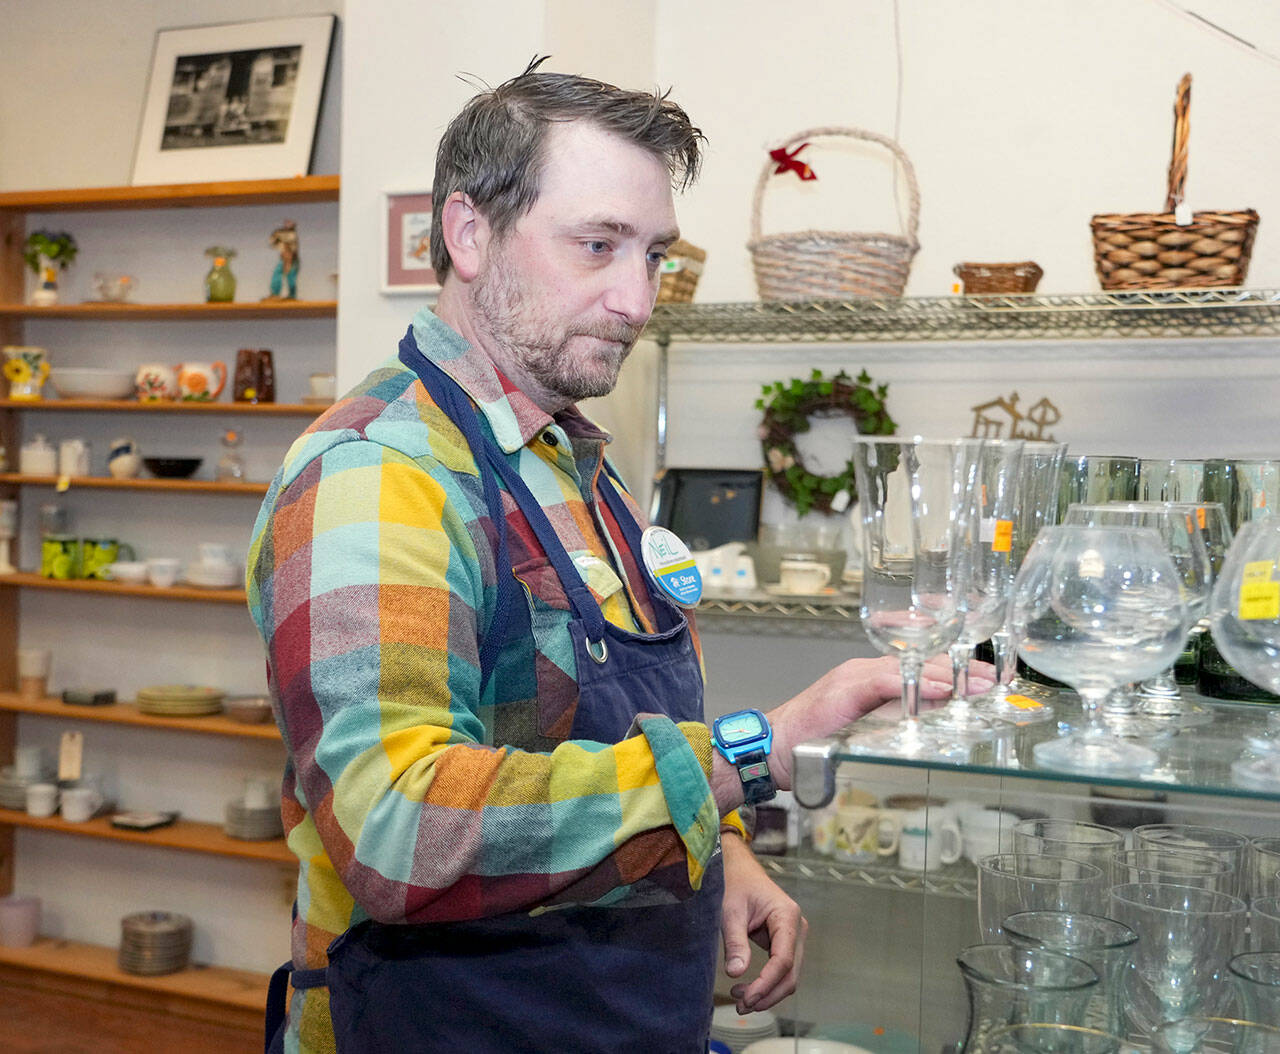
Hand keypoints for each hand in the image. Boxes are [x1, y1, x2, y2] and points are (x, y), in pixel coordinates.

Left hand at [719, 832, 806, 1013]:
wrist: (737, 869)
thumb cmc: (733, 884)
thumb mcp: (729, 911)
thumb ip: (735, 942)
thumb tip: (736, 974)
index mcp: (787, 916)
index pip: (783, 960)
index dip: (766, 983)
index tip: (746, 998)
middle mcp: (797, 928)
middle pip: (791, 974)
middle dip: (767, 994)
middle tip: (740, 1006)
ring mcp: (794, 936)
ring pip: (789, 976)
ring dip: (767, 993)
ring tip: (739, 1001)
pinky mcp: (785, 943)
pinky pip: (781, 970)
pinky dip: (767, 984)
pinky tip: (747, 991)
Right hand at [761, 655, 994, 792]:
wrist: (771, 746)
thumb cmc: (811, 742)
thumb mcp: (862, 732)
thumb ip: (893, 724)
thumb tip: (933, 728)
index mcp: (873, 679)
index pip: (922, 668)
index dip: (957, 673)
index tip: (989, 681)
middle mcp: (867, 670)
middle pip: (922, 662)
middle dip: (962, 671)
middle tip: (997, 682)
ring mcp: (856, 676)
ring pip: (910, 668)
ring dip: (948, 676)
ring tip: (979, 685)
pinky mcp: (846, 687)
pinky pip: (887, 681)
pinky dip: (915, 684)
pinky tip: (940, 689)